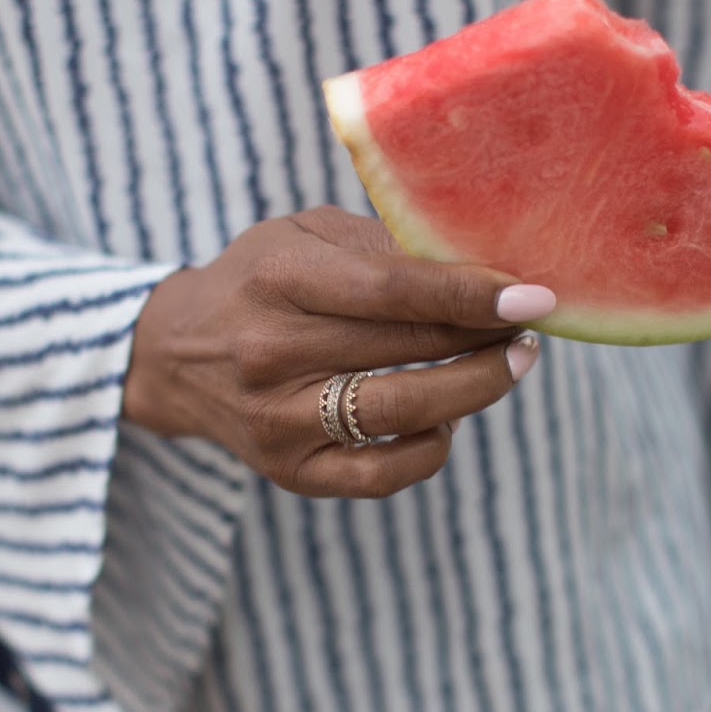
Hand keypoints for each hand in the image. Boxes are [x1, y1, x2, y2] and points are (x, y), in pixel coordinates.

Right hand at [122, 206, 553, 498]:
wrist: (177, 355)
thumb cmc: (260, 280)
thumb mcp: (305, 235)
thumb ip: (382, 247)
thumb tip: (483, 270)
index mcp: (277, 278)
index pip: (391, 290)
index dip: (469, 295)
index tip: (533, 297)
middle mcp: (271, 352)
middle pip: (408, 350)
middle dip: (486, 338)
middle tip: (530, 325)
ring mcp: (277, 419)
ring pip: (404, 414)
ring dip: (477, 390)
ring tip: (511, 364)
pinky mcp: (288, 472)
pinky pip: (383, 475)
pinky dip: (432, 448)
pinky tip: (449, 419)